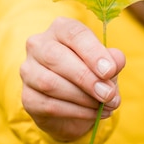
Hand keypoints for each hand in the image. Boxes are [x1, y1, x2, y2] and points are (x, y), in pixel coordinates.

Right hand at [20, 17, 124, 141]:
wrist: (74, 106)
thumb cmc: (92, 74)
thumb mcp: (107, 65)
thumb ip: (113, 61)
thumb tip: (115, 62)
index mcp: (60, 29)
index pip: (73, 33)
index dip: (92, 52)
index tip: (109, 71)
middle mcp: (38, 45)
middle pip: (56, 56)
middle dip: (86, 78)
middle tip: (108, 94)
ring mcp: (29, 70)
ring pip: (50, 83)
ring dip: (82, 98)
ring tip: (105, 106)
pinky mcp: (27, 97)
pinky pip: (49, 105)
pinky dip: (76, 112)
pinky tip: (94, 114)